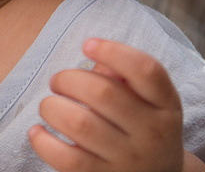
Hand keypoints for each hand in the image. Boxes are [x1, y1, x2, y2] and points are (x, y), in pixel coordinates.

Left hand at [28, 38, 204, 171]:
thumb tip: (97, 59)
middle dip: (68, 79)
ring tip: (50, 106)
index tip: (88, 45)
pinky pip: (65, 158)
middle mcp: (152, 134)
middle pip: (103, 93)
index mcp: (165, 106)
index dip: (113, 51)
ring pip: (79, 123)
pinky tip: (39, 131)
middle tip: (58, 82)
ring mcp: (128, 160)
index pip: (147, 71)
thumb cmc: (141, 126)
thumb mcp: (148, 101)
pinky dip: (42, 140)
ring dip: (52, 107)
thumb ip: (124, 76)